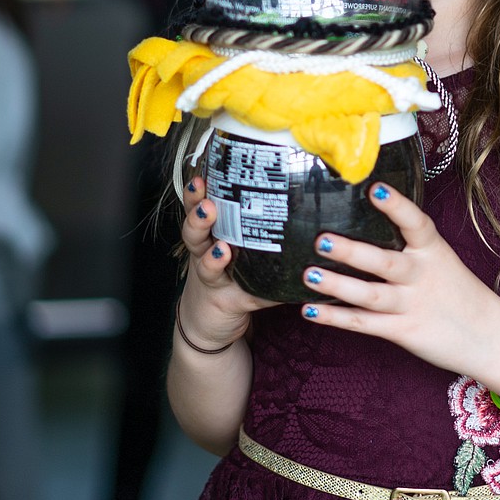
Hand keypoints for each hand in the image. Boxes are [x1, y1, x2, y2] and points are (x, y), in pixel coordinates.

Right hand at [178, 177, 278, 349]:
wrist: (213, 319)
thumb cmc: (231, 268)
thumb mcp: (239, 241)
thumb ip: (259, 221)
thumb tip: (306, 199)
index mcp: (209, 232)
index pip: (196, 208)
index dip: (195, 195)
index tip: (199, 179)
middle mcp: (204, 253)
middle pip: (193, 233)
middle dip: (199, 218)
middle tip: (208, 207)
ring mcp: (213, 279)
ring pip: (206, 265)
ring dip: (213, 258)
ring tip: (222, 250)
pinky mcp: (230, 302)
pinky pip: (245, 296)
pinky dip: (258, 294)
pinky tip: (266, 293)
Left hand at [296, 182, 499, 374]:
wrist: (490, 337)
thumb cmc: (458, 292)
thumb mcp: (441, 259)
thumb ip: (410, 244)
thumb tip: (364, 219)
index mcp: (433, 250)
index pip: (416, 222)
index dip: (396, 205)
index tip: (374, 189)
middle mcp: (422, 275)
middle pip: (385, 262)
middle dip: (351, 252)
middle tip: (321, 240)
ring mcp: (412, 305)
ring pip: (370, 295)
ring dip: (337, 286)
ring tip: (309, 275)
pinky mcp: (403, 331)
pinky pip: (364, 324)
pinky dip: (335, 318)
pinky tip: (309, 310)